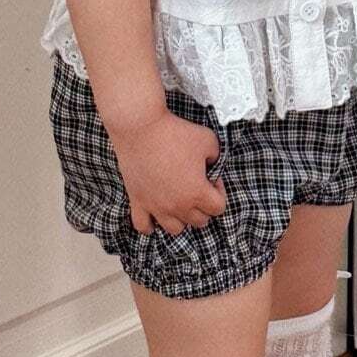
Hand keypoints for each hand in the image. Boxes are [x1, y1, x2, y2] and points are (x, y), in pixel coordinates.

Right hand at [107, 109, 228, 236]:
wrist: (141, 127)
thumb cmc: (174, 132)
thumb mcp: (209, 140)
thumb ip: (217, 156)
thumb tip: (212, 164)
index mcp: (197, 192)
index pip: (219, 208)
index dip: (219, 191)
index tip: (212, 177)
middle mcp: (177, 205)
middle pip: (199, 221)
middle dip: (203, 205)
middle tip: (197, 184)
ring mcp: (156, 206)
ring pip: (175, 229)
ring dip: (182, 218)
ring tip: (179, 200)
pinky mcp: (138, 201)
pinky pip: (143, 226)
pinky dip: (151, 224)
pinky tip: (156, 213)